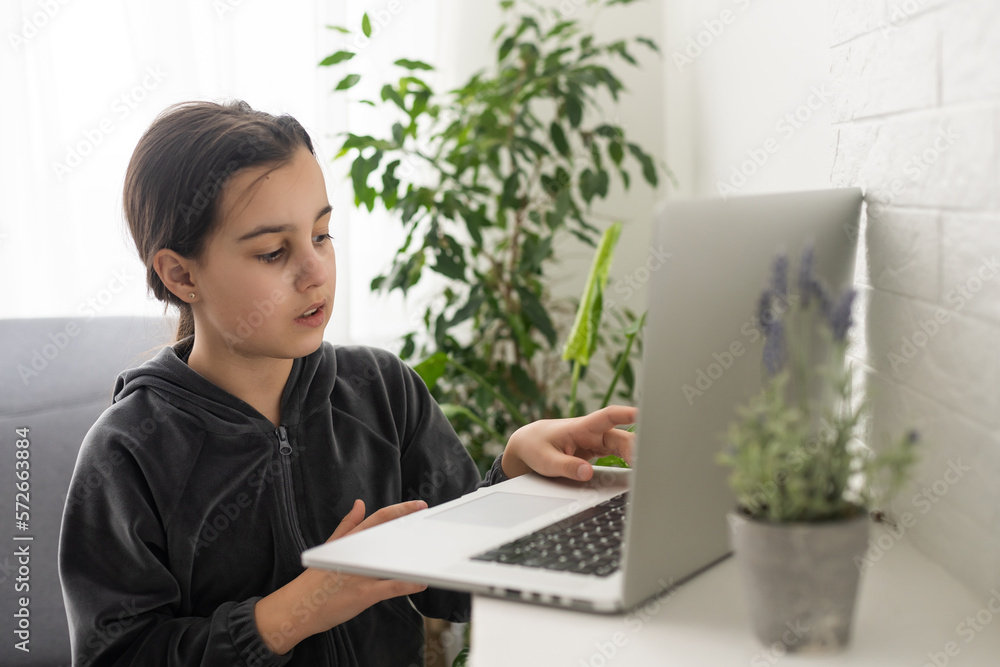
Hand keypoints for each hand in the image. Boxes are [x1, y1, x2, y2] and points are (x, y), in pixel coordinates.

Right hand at [255, 498, 428, 654]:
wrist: (296, 608)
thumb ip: (347, 526)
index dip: (400, 510)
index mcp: (348, 541)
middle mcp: (355, 553)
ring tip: (431, 548)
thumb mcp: (329, 548)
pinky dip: (407, 583)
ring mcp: (360, 573)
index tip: (418, 506)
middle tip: (430, 523)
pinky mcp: (363, 594)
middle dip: (411, 528)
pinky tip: (420, 581)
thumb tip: (360, 503)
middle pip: (388, 534)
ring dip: (412, 554)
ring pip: (391, 559)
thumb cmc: (314, 581)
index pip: (378, 519)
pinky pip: (390, 586)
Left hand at [501, 405, 636, 481]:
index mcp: (580, 427)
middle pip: (621, 437)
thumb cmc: (536, 447)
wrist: (528, 445)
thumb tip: (587, 472)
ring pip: (622, 446)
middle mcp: (592, 432)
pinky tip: (637, 470)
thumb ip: (566, 466)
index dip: (625, 415)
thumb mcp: (546, 461)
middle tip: (645, 466)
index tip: (642, 416)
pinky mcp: (597, 450)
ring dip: (635, 456)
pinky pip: (617, 453)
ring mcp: (596, 441)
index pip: (607, 416)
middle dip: (636, 448)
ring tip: (646, 471)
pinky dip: (628, 460)